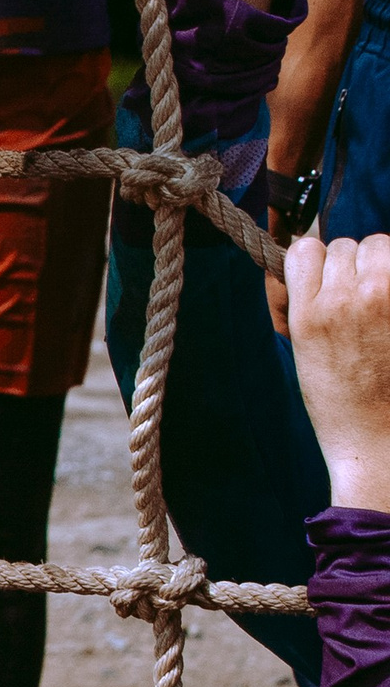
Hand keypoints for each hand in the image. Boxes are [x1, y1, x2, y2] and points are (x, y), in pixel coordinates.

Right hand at [286, 233, 389, 510]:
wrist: (381, 442)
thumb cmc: (341, 401)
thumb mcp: (305, 349)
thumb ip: (304, 302)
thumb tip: (312, 259)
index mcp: (308, 314)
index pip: (306, 249)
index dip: (319, 263)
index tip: (326, 282)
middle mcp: (346, 301)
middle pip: (349, 245)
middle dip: (354, 265)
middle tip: (359, 300)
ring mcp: (385, 301)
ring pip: (382, 246)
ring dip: (383, 265)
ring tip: (382, 301)